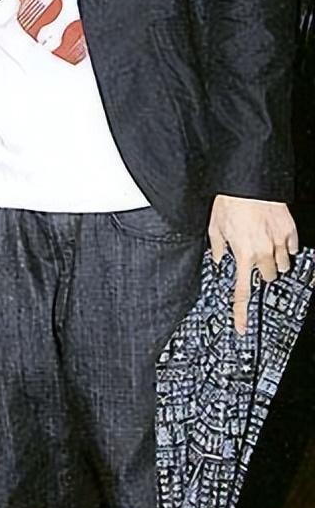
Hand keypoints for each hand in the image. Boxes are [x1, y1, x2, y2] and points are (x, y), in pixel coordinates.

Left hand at [209, 194, 298, 333]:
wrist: (246, 180)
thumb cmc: (230, 200)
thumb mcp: (214, 226)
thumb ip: (218, 247)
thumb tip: (219, 258)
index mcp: (242, 254)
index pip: (242, 291)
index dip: (241, 312)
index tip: (242, 327)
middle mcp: (262, 251)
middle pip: (268, 277)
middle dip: (262, 272)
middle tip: (254, 259)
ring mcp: (279, 242)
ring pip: (282, 264)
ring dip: (274, 260)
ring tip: (265, 245)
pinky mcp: (289, 230)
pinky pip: (292, 247)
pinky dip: (285, 246)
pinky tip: (276, 237)